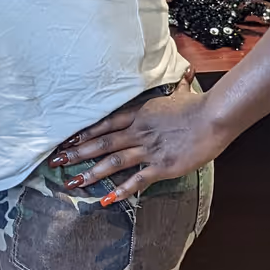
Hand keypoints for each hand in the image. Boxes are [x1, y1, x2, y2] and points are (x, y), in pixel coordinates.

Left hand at [49, 72, 226, 204]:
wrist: (213, 117)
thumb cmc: (198, 105)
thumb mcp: (182, 93)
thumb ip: (178, 86)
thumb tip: (184, 71)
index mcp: (139, 114)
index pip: (104, 124)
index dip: (83, 133)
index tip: (65, 140)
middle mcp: (138, 132)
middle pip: (101, 143)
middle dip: (77, 153)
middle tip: (56, 162)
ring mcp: (148, 149)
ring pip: (113, 162)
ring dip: (91, 173)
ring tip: (73, 182)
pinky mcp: (161, 165)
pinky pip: (137, 179)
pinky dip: (122, 190)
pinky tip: (107, 198)